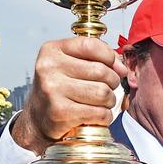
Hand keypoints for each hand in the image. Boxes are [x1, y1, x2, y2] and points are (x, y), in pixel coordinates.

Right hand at [12, 37, 126, 153]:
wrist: (40, 118)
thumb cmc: (63, 88)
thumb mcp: (73, 64)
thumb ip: (99, 58)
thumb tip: (122, 68)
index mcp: (52, 50)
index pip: (91, 45)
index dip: (110, 57)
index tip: (113, 67)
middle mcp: (49, 67)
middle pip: (101, 71)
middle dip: (113, 82)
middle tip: (106, 89)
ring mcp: (52, 90)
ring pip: (103, 93)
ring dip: (109, 101)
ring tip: (100, 103)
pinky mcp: (60, 112)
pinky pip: (99, 113)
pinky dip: (104, 116)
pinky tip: (96, 116)